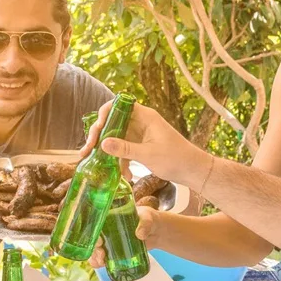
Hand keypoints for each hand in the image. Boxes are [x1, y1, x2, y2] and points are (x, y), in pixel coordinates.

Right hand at [81, 102, 207, 187]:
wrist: (193, 170)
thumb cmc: (176, 159)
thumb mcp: (148, 155)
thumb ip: (125, 149)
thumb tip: (102, 143)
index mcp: (144, 116)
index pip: (117, 106)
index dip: (103, 115)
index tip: (96, 131)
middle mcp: (140, 121)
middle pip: (112, 122)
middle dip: (99, 136)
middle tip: (87, 150)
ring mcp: (139, 134)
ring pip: (115, 137)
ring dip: (107, 151)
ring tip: (96, 165)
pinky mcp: (139, 145)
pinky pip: (123, 149)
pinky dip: (120, 160)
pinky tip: (122, 175)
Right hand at [89, 206, 160, 268]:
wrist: (156, 232)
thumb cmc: (150, 219)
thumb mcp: (147, 218)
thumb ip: (145, 224)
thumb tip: (140, 235)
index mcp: (110, 216)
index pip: (97, 224)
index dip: (94, 233)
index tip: (99, 241)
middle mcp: (107, 229)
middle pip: (95, 238)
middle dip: (94, 248)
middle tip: (101, 254)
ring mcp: (110, 240)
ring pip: (97, 249)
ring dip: (95, 256)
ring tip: (101, 262)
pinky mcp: (114, 251)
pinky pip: (103, 256)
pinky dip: (99, 261)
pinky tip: (99, 265)